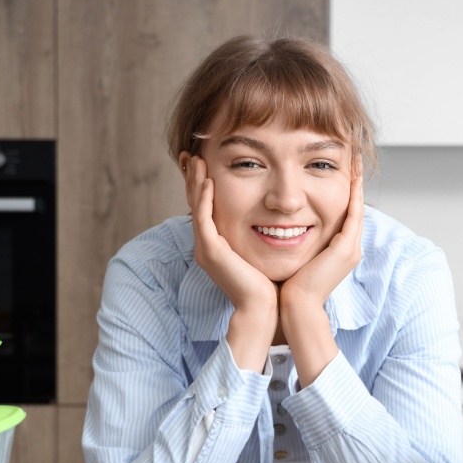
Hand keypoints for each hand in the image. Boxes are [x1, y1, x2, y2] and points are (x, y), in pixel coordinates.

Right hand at [182, 155, 277, 369]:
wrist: (265, 308)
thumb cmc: (268, 282)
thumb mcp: (259, 250)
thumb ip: (257, 233)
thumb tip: (270, 215)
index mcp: (215, 245)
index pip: (205, 208)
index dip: (202, 185)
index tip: (204, 162)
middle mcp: (206, 245)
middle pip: (195, 204)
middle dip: (193, 179)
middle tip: (192, 154)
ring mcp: (206, 249)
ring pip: (196, 208)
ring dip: (196, 182)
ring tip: (196, 160)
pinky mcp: (212, 252)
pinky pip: (204, 219)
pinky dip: (205, 199)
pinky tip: (209, 181)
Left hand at [278, 163, 363, 384]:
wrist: (295, 308)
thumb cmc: (289, 287)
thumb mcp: (295, 258)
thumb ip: (295, 242)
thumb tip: (283, 229)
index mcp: (339, 251)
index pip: (345, 213)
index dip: (344, 190)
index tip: (339, 168)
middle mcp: (350, 247)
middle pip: (355, 206)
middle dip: (354, 180)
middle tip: (351, 154)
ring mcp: (351, 248)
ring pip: (358, 206)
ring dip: (356, 181)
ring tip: (353, 157)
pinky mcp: (346, 249)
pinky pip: (353, 212)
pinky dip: (353, 192)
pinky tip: (351, 173)